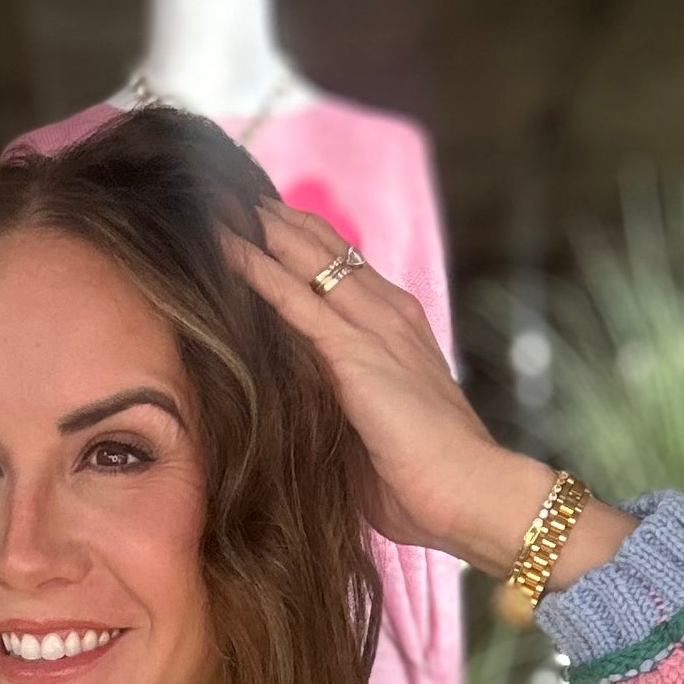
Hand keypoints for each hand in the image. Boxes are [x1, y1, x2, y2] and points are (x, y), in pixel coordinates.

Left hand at [226, 206, 632, 587]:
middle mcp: (387, 313)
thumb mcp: (372, 430)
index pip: (343, 268)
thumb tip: (296, 408)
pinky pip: (296, 300)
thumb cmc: (422, 480)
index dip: (300, 241)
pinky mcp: (355, 352)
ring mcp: (373, 328)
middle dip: (276, 219)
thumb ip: (340, 403)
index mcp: (396, 328)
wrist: (467, 492)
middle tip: (226, 191)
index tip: (257, 219)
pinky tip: (227, 250)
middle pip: (324, 248)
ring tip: (216, 200)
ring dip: (261, 229)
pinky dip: (259, 271)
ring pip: (308, 260)